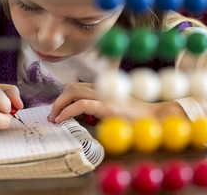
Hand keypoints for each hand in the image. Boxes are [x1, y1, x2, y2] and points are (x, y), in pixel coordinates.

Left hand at [48, 82, 185, 123]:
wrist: (154, 117)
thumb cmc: (134, 118)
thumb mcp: (112, 111)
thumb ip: (96, 110)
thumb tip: (79, 117)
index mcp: (102, 89)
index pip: (76, 87)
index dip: (63, 98)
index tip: (56, 112)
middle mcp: (101, 89)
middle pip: (70, 86)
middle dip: (58, 100)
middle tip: (52, 115)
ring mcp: (103, 96)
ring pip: (72, 91)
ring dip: (59, 104)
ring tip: (55, 118)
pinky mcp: (106, 106)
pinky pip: (80, 105)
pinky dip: (67, 112)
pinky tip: (61, 120)